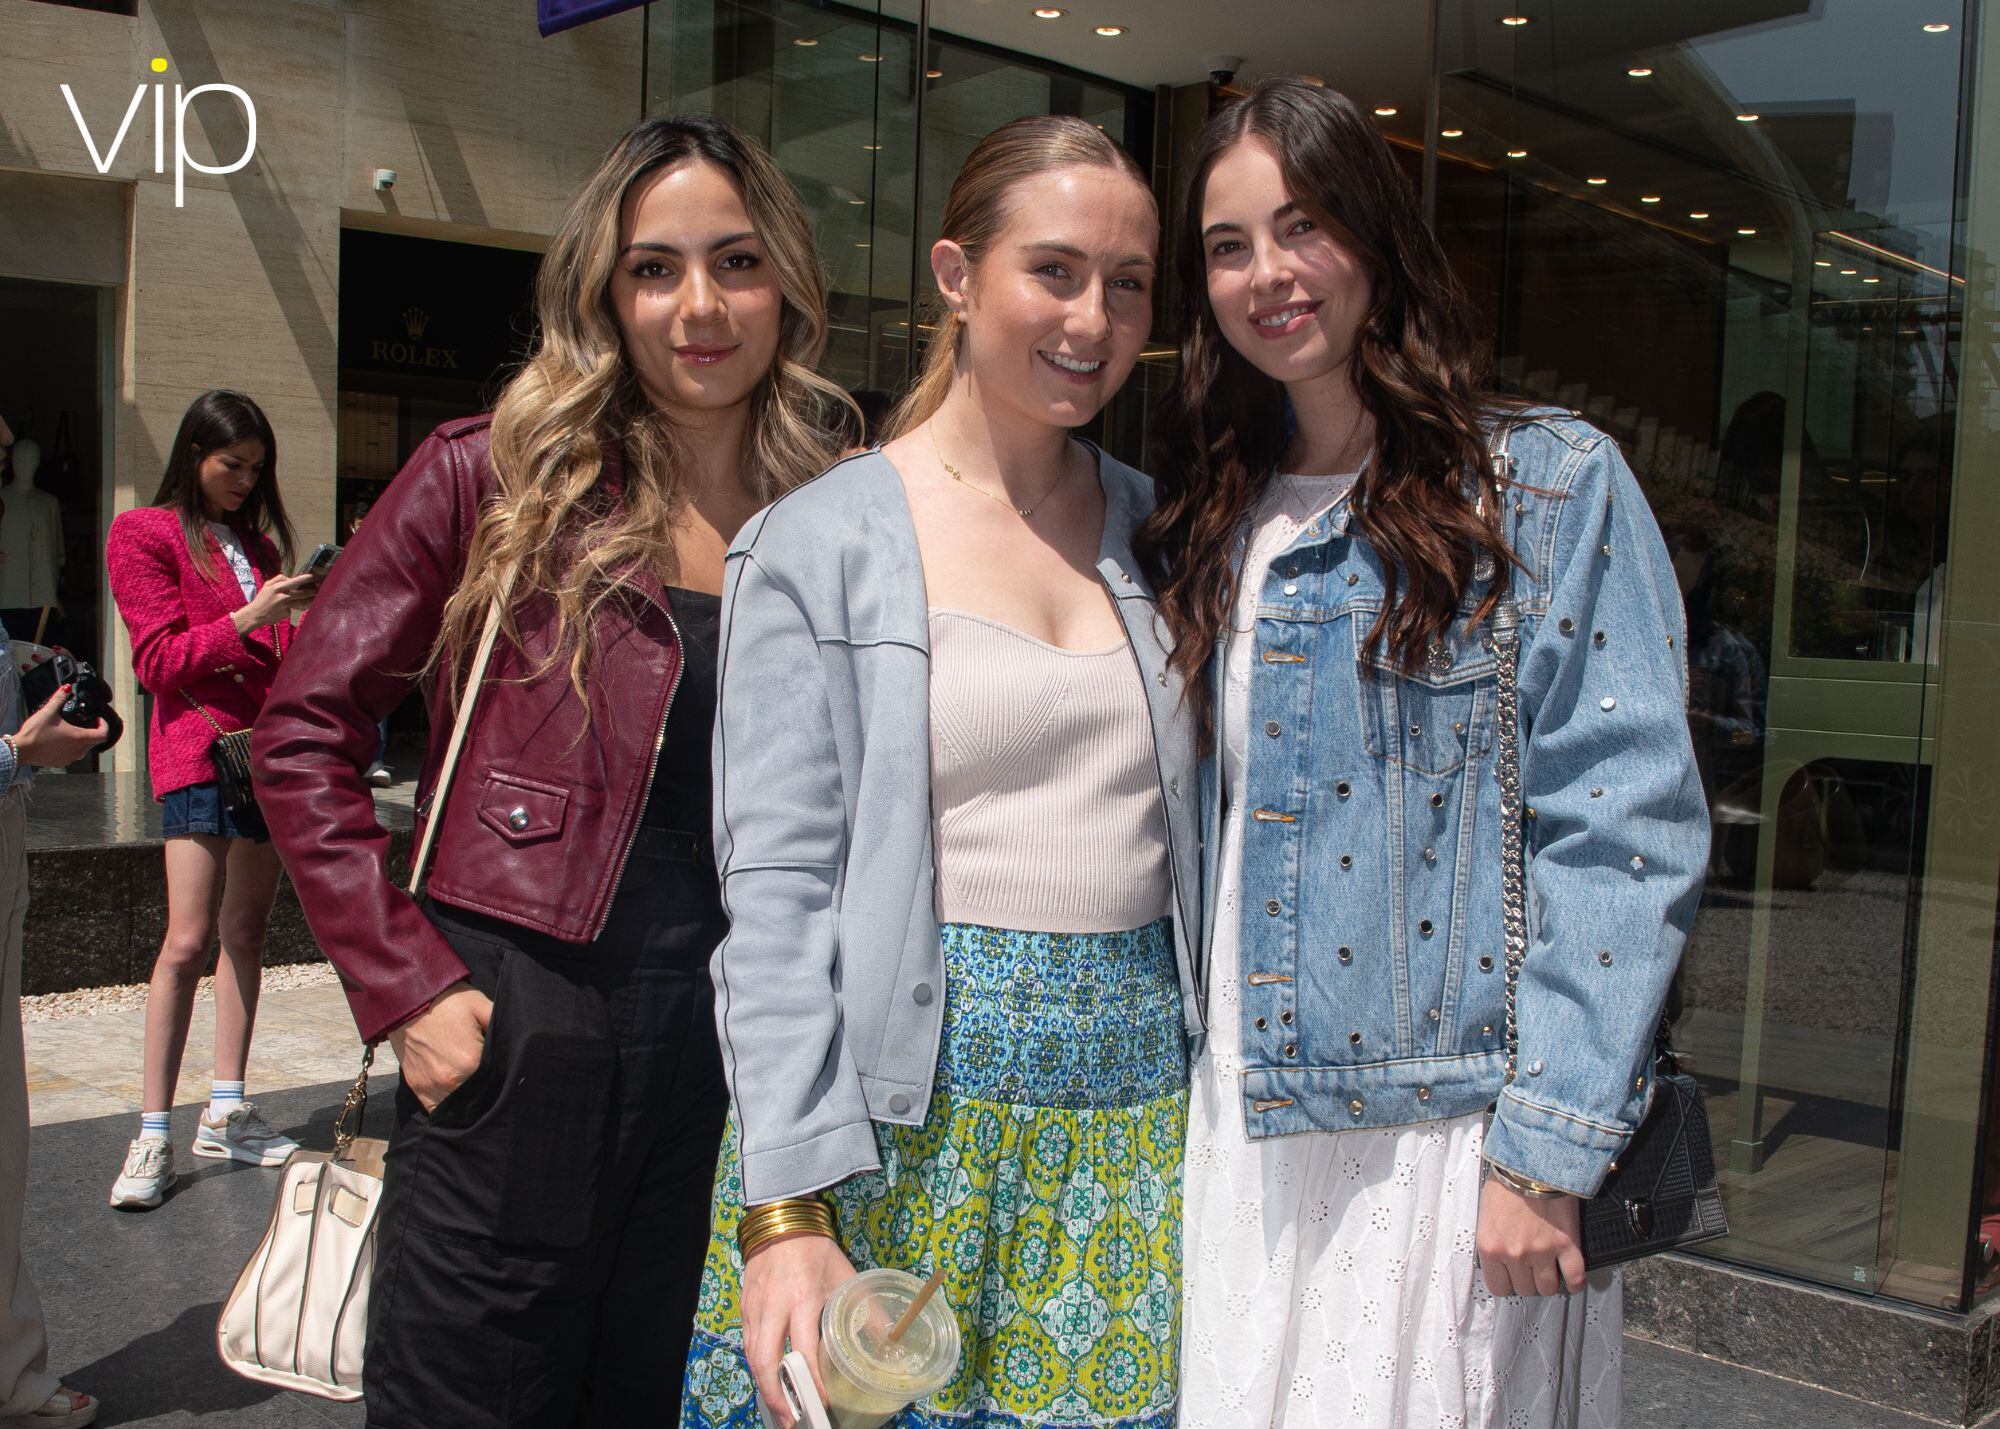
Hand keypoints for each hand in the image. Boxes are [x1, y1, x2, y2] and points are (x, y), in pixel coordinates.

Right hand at [12, 685, 106, 767]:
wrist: (20, 750)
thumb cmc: (34, 733)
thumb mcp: (48, 712)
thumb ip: (59, 699)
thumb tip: (66, 688)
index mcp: (78, 738)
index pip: (103, 734)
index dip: (104, 725)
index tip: (98, 719)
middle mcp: (78, 751)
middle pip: (94, 741)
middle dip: (93, 731)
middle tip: (85, 722)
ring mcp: (70, 758)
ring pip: (85, 749)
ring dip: (83, 740)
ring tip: (72, 730)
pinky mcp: (61, 762)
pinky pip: (73, 755)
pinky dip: (73, 748)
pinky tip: (62, 741)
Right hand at [233, 572, 318, 632]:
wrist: (255, 615)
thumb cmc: (261, 599)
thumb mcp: (267, 585)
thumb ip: (278, 579)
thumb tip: (290, 578)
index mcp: (276, 588)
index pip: (293, 582)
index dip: (304, 579)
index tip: (312, 577)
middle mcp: (282, 597)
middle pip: (301, 593)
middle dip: (311, 591)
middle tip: (319, 589)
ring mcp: (285, 606)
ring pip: (301, 602)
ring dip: (310, 600)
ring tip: (315, 598)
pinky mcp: (287, 613)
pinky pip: (293, 608)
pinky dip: (293, 607)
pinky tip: (288, 607)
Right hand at [386, 981, 491, 1112]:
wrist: (409, 1002)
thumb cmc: (449, 1002)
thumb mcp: (482, 1006)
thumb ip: (500, 1029)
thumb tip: (517, 1045)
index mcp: (471, 1063)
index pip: (495, 1085)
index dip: (502, 1080)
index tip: (504, 1075)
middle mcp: (450, 1080)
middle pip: (477, 1099)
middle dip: (486, 1093)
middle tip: (490, 1083)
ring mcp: (431, 1086)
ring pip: (457, 1109)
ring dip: (467, 1103)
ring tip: (474, 1092)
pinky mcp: (417, 1088)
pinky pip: (435, 1110)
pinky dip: (447, 1108)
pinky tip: (456, 1100)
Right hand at [741, 1231, 854, 1426]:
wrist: (783, 1220)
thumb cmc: (817, 1250)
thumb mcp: (847, 1277)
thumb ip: (867, 1311)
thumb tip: (888, 1342)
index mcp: (803, 1299)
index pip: (804, 1351)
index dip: (812, 1381)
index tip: (822, 1401)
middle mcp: (774, 1308)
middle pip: (766, 1362)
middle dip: (777, 1397)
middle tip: (791, 1420)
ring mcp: (755, 1308)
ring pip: (752, 1357)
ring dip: (764, 1387)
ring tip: (781, 1409)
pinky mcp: (744, 1306)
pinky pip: (748, 1344)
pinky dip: (757, 1366)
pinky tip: (769, 1379)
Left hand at [1477, 1171, 1584, 1296]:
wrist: (1533, 1161)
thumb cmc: (1508, 1180)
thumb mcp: (1486, 1213)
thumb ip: (1492, 1240)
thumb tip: (1499, 1258)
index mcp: (1490, 1246)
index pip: (1498, 1287)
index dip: (1507, 1283)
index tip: (1511, 1277)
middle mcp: (1515, 1254)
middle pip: (1525, 1289)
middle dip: (1528, 1280)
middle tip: (1531, 1268)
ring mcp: (1542, 1252)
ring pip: (1548, 1287)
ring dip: (1549, 1280)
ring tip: (1549, 1270)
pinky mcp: (1566, 1245)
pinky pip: (1575, 1277)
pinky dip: (1576, 1282)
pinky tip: (1572, 1279)